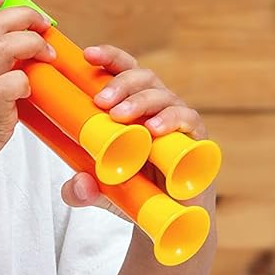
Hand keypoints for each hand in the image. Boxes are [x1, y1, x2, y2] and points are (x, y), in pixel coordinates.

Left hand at [60, 43, 210, 213]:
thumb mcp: (99, 193)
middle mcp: (156, 107)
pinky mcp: (196, 139)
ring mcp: (178, 121)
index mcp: (132, 106)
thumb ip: (80, 191)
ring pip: (163, 96)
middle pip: (143, 77)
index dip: (109, 58)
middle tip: (101, 101)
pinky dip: (171, 120)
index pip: (123, 71)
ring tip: (120, 115)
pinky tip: (153, 128)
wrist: (171, 219)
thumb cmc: (136, 192)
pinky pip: (189, 120)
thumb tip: (78, 186)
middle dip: (121, 83)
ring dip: (141, 101)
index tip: (89, 55)